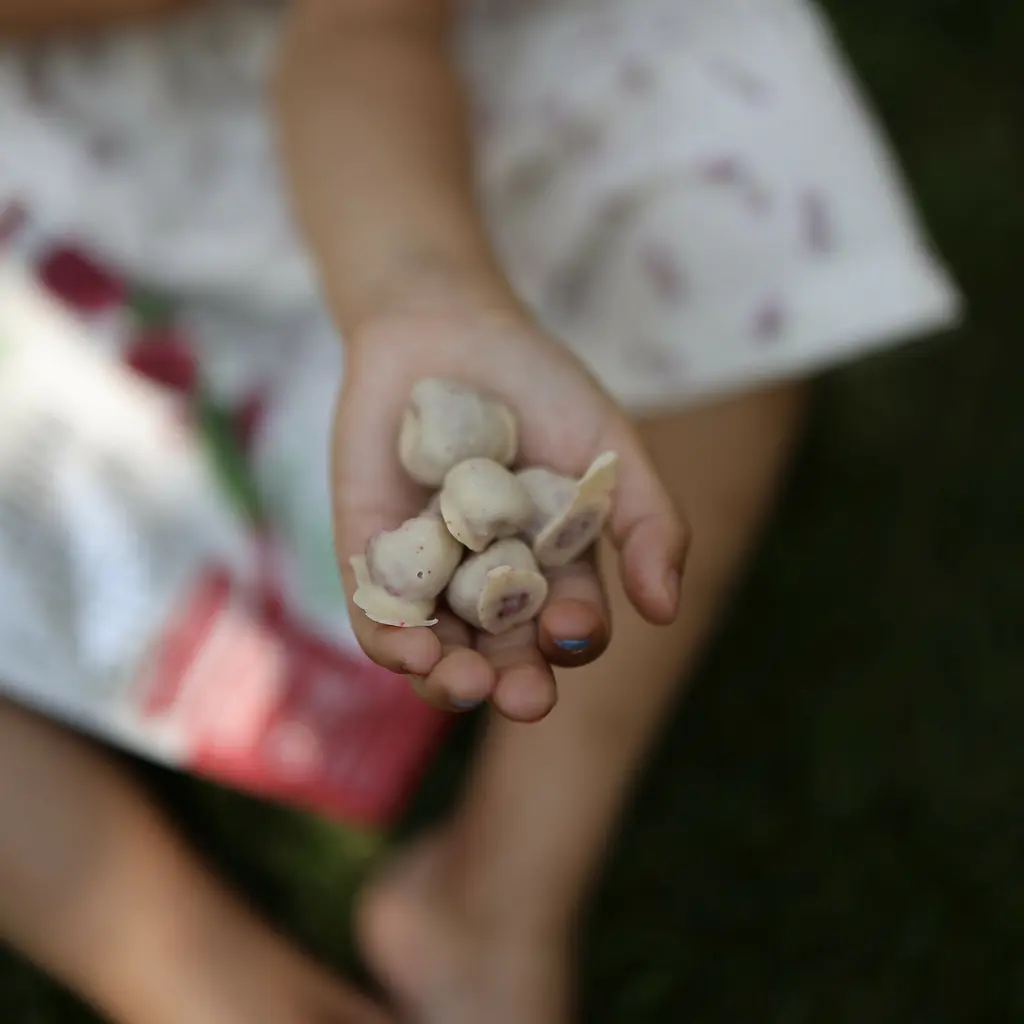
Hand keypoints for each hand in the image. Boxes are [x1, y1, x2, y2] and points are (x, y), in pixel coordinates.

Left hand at [332, 308, 687, 721]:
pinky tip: (408, 652)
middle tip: (524, 697)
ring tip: (461, 682)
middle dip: (515, 682)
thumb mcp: (609, 447)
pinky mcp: (368, 555)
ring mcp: (429, 573)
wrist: (448, 327)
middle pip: (503, 655)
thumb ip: (646, 522)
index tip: (574, 627)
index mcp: (553, 568)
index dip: (574, 637)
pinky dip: (391, 638)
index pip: (567, 625)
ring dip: (449, 679)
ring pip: (438, 649)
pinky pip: (377, 613)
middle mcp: (490, 583)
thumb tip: (666, 610)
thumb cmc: (540, 387)